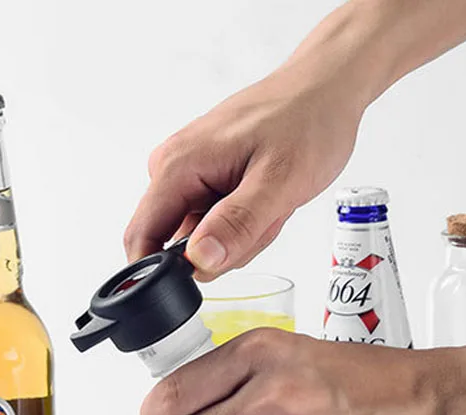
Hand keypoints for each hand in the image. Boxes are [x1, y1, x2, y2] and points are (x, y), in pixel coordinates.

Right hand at [123, 67, 363, 279]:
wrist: (325, 90)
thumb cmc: (307, 122)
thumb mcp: (279, 181)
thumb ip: (236, 224)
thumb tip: (198, 260)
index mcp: (178, 167)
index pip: (140, 240)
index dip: (166, 272)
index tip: (213, 265)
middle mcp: (173, 170)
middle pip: (176, 248)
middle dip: (224, 248)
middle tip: (264, 216)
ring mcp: (188, 176)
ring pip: (200, 241)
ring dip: (240, 236)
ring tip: (270, 203)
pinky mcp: (205, 181)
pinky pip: (214, 226)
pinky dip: (245, 224)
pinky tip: (265, 199)